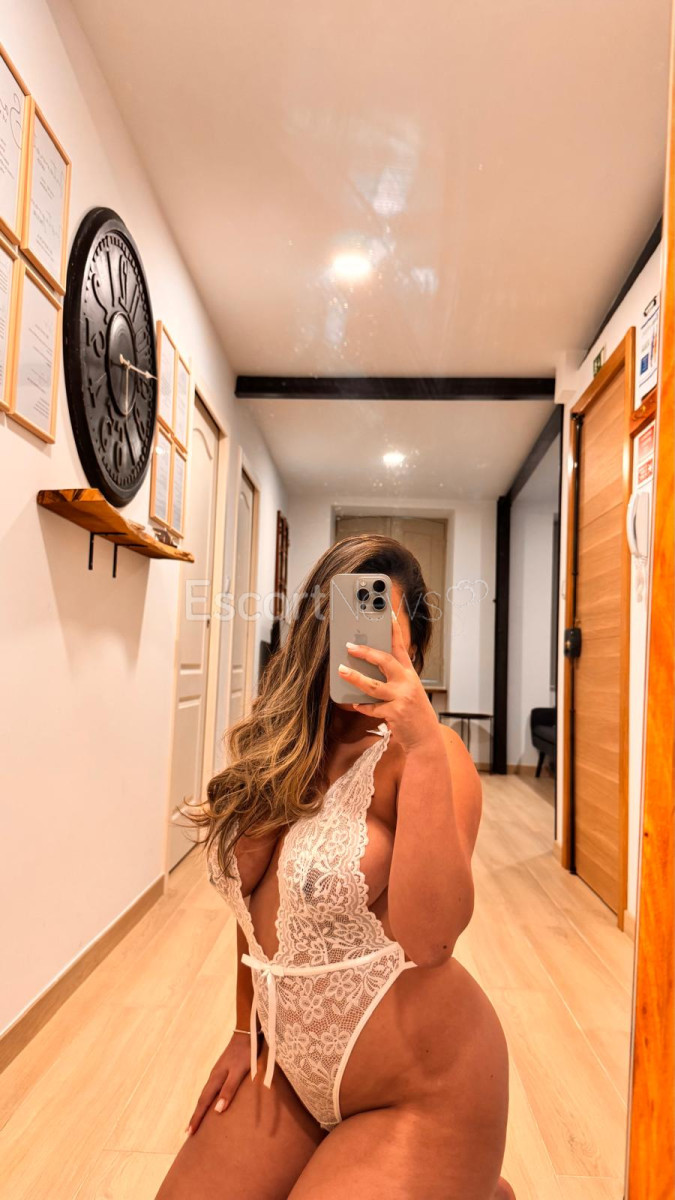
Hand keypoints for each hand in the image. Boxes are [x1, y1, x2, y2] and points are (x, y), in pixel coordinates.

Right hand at [186, 1031, 252, 1133]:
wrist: (246, 1033)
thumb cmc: (246, 1053)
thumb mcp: (239, 1072)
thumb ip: (229, 1089)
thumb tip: (218, 1111)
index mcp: (216, 1079)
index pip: (204, 1103)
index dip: (197, 1118)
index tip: (190, 1133)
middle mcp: (214, 1076)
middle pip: (202, 1100)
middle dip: (196, 1116)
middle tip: (189, 1132)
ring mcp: (217, 1072)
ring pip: (206, 1094)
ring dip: (201, 1108)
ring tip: (197, 1120)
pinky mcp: (222, 1070)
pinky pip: (212, 1089)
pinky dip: (208, 1099)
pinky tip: (211, 1102)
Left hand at [338, 611, 441, 754]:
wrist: (426, 739)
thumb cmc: (414, 713)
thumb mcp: (409, 690)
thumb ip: (393, 678)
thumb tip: (367, 667)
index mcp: (410, 674)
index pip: (400, 646)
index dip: (393, 629)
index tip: (386, 612)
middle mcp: (407, 683)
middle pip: (385, 661)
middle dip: (365, 652)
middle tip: (350, 646)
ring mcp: (401, 698)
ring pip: (373, 685)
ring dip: (355, 677)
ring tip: (341, 671)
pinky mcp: (395, 713)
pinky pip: (372, 707)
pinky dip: (362, 706)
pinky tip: (355, 703)